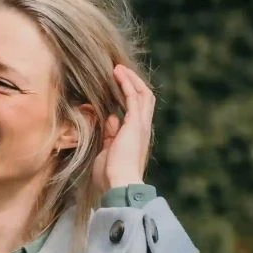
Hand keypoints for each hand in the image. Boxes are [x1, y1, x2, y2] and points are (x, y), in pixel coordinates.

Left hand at [96, 63, 154, 190]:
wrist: (119, 184)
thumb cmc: (110, 175)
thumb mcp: (107, 150)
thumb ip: (111, 134)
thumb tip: (111, 118)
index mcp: (136, 136)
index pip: (138, 110)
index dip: (130, 95)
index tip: (117, 85)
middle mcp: (142, 128)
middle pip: (145, 98)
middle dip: (134, 83)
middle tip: (120, 72)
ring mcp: (140, 125)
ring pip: (142, 94)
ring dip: (131, 79)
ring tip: (119, 68)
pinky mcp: (134, 124)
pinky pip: (133, 97)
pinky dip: (127, 83)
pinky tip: (118, 74)